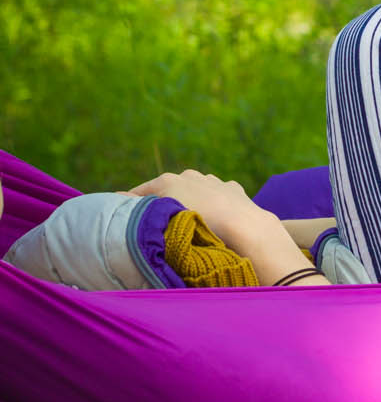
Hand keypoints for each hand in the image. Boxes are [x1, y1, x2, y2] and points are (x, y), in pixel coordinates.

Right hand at [128, 170, 264, 247]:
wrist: (242, 226)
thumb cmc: (197, 223)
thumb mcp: (160, 217)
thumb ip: (140, 208)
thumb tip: (117, 199)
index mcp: (168, 180)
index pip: (141, 192)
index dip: (131, 206)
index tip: (124, 219)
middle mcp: (190, 175)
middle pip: (168, 191)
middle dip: (162, 205)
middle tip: (158, 226)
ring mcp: (214, 180)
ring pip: (194, 192)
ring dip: (190, 204)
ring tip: (189, 224)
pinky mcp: (233, 189)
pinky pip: (218, 197)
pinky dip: (214, 206)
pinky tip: (214, 219)